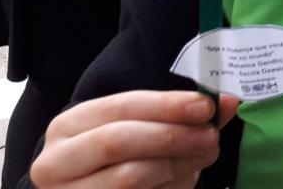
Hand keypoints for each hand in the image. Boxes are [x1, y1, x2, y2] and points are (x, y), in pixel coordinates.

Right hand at [29, 90, 239, 187]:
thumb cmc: (112, 158)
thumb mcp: (134, 128)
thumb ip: (178, 114)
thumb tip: (226, 102)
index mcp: (68, 127)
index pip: (121, 107)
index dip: (166, 106)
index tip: (206, 106)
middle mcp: (56, 163)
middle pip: (119, 142)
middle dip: (172, 136)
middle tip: (211, 137)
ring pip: (129, 179)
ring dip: (176, 167)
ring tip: (204, 158)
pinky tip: (185, 181)